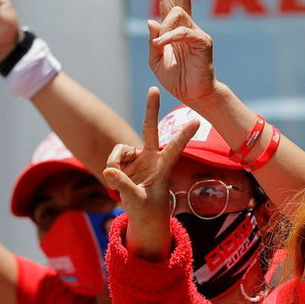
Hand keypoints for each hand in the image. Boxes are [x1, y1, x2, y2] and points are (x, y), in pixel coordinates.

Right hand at [100, 88, 198, 260]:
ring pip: (120, 149)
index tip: (196, 120)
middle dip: (151, 109)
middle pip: (150, 128)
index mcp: (163, 167)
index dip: (184, 134)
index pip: (175, 148)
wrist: (143, 215)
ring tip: (115, 179)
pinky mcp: (127, 161)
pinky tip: (115, 178)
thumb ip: (124, 185)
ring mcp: (139, 157)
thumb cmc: (147, 209)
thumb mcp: (136, 200)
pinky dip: (111, 167)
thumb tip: (108, 170)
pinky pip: (114, 157)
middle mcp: (152, 157)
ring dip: (115, 161)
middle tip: (154, 89)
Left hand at [147, 0, 219, 107]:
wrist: (193, 94)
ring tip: (160, 45)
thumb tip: (151, 21)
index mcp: (175, 28)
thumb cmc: (177, 78)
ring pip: (177, 14)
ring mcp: (196, 31)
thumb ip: (153, 41)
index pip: (170, 1)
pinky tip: (162, 45)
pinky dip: (170, 37)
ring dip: (164, 27)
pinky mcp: (203, 41)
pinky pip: (183, 32)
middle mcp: (187, 26)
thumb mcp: (156, 60)